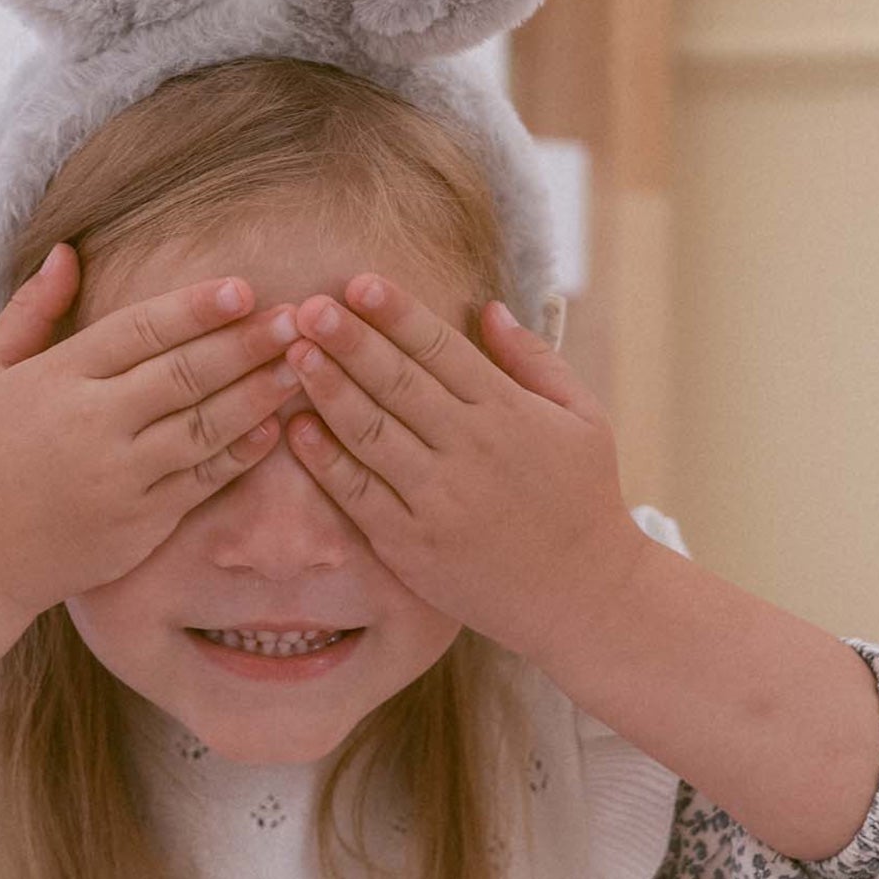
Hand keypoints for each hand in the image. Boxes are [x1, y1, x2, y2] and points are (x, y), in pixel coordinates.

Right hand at [0, 244, 302, 621]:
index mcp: (58, 378)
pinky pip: (204, 479)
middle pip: (184, 374)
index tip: (244, 288)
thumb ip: (33, 308)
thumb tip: (68, 249)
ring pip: (205, 426)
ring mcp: (120, 477)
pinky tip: (275, 426)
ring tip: (299, 366)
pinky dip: (242, 452)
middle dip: (246, 343)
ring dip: (258, 394)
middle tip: (297, 317)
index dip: (196, 308)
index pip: (139, 330)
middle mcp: (92, 425)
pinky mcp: (142, 522)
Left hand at [279, 275, 648, 662]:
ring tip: (293, 353)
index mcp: (509, 412)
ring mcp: (438, 500)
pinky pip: (358, 494)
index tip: (359, 282)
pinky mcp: (412, 546)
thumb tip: (490, 308)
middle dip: (349, 341)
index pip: (442, 348)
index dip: (397, 313)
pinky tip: (297, 426)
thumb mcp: (582, 417)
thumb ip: (534, 360)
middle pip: (397, 383)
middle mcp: (470, 450)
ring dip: (328, 389)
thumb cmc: (584, 498)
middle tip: (308, 307)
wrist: (584, 596)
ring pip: (370, 433)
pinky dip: (325, 459)